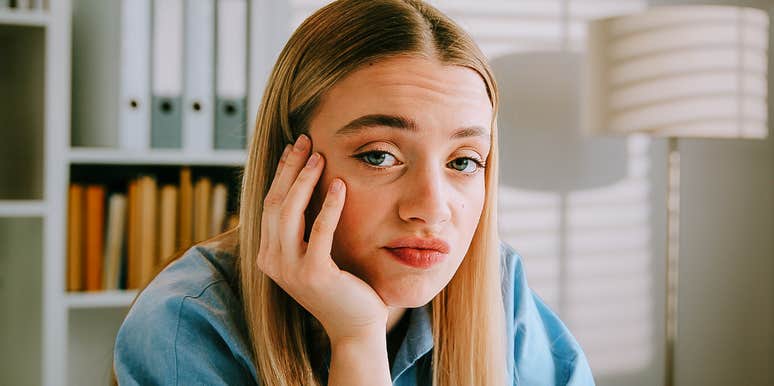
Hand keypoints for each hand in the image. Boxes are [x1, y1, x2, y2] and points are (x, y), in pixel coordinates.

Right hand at [256, 134, 388, 343]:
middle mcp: (272, 262)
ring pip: (289, 212)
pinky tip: (341, 185)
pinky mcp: (314, 274)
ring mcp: (290, 270)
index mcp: (269, 254)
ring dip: (305, 180)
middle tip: (305, 140)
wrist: (356, 326)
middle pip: (275, 202)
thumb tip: (306, 186)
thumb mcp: (315, 253)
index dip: (282, 172)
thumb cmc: (341, 286)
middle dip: (290, 167)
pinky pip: (320, 230)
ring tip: (320, 156)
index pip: (270, 203)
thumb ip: (305, 228)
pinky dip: (330, 205)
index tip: (295, 146)